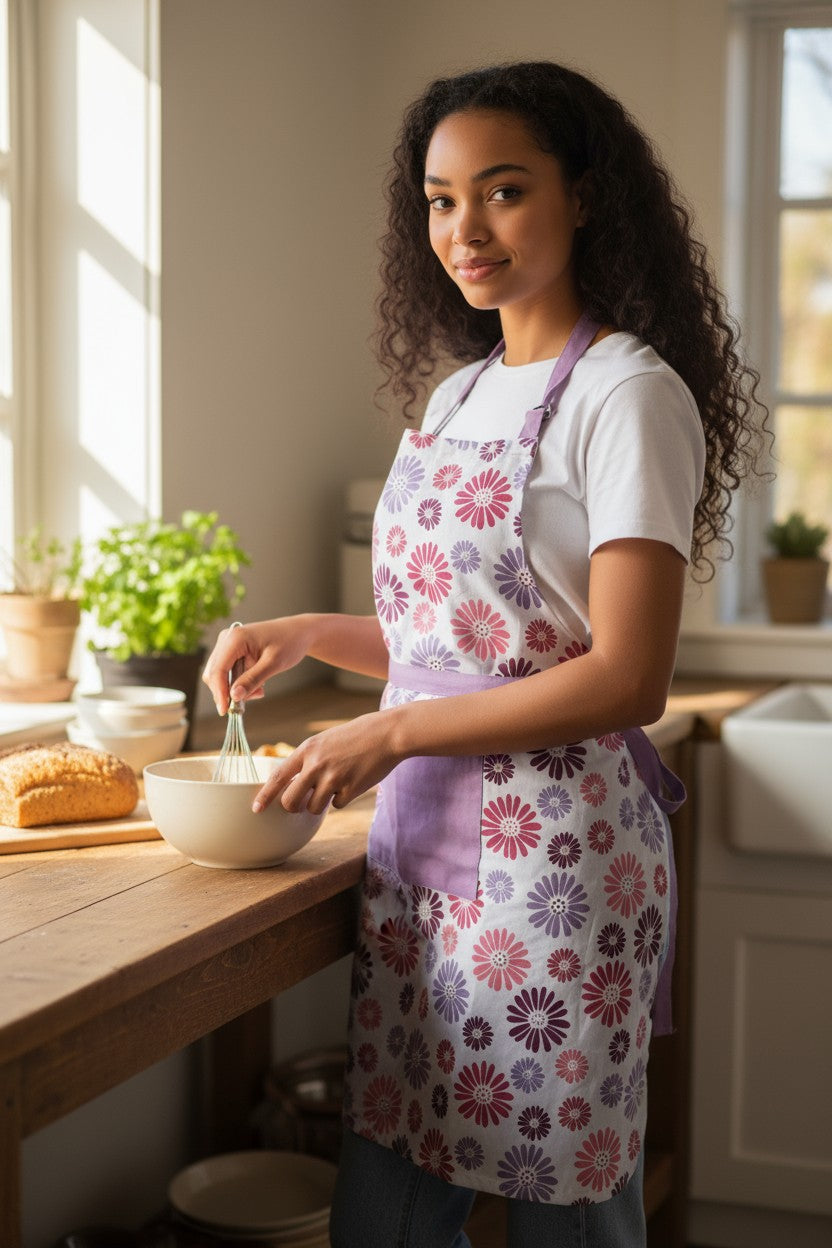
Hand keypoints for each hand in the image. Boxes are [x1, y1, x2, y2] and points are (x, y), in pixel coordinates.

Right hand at [201, 618, 311, 713]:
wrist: (299, 632)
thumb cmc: (289, 643)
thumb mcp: (274, 664)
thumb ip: (253, 679)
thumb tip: (233, 697)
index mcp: (235, 638)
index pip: (218, 670)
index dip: (219, 692)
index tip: (225, 711)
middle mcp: (226, 639)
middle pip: (214, 674)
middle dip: (229, 691)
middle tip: (253, 698)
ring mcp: (227, 644)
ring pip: (220, 675)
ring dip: (236, 688)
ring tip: (260, 690)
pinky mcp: (232, 651)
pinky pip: (228, 673)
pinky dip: (239, 683)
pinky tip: (258, 684)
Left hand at [251, 711, 402, 815]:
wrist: (387, 733)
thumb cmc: (356, 736)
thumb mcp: (325, 741)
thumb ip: (308, 760)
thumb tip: (294, 787)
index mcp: (308, 750)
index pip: (278, 776)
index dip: (265, 795)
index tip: (256, 808)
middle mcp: (316, 764)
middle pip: (291, 801)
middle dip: (294, 808)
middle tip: (302, 803)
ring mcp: (334, 778)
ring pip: (314, 808)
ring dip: (321, 804)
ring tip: (336, 785)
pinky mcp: (351, 789)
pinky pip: (338, 805)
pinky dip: (343, 798)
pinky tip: (353, 781)